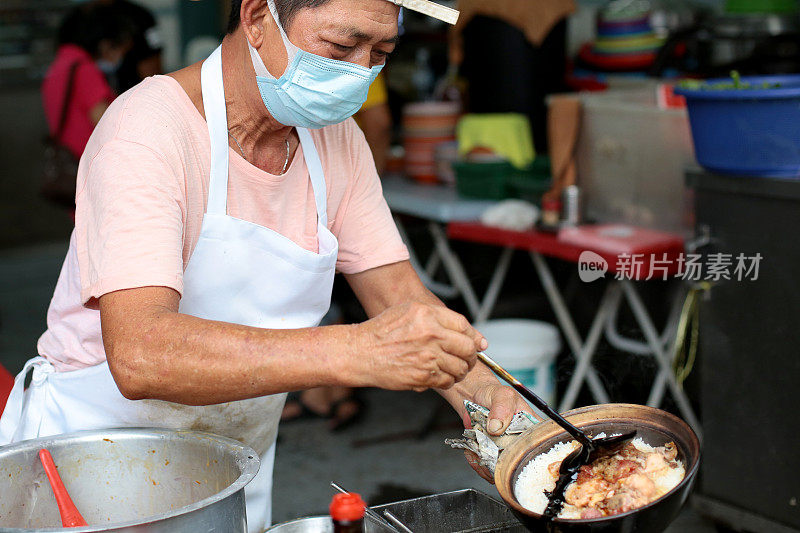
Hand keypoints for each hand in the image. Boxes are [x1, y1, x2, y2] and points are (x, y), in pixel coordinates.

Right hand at [351, 302, 486, 390]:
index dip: (474, 336)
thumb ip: (437, 317)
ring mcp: (428, 356)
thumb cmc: (381, 332)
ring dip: (460, 371)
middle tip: (468, 360)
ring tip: (454, 370)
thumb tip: (466, 330)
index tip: (478, 343)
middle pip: (467, 348)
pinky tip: (440, 377)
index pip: (463, 326)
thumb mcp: (408, 311)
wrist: (360, 352)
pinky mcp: (423, 376)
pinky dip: (447, 381)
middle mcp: (431, 334)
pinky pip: (447, 381)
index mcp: (428, 314)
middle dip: (471, 356)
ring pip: (460, 367)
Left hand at [463, 383, 540, 483]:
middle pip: (518, 464)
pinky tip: (472, 452)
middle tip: (489, 450)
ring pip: (501, 470)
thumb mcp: (502, 395)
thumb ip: (502, 408)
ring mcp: (506, 451)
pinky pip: (487, 468)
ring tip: (477, 450)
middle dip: (502, 462)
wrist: (474, 397)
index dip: (529, 455)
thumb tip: (497, 426)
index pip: (539, 448)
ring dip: (487, 464)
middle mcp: (521, 443)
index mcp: (532, 428)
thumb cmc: (494, 393)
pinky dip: (477, 463)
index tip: (512, 451)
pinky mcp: (492, 456)